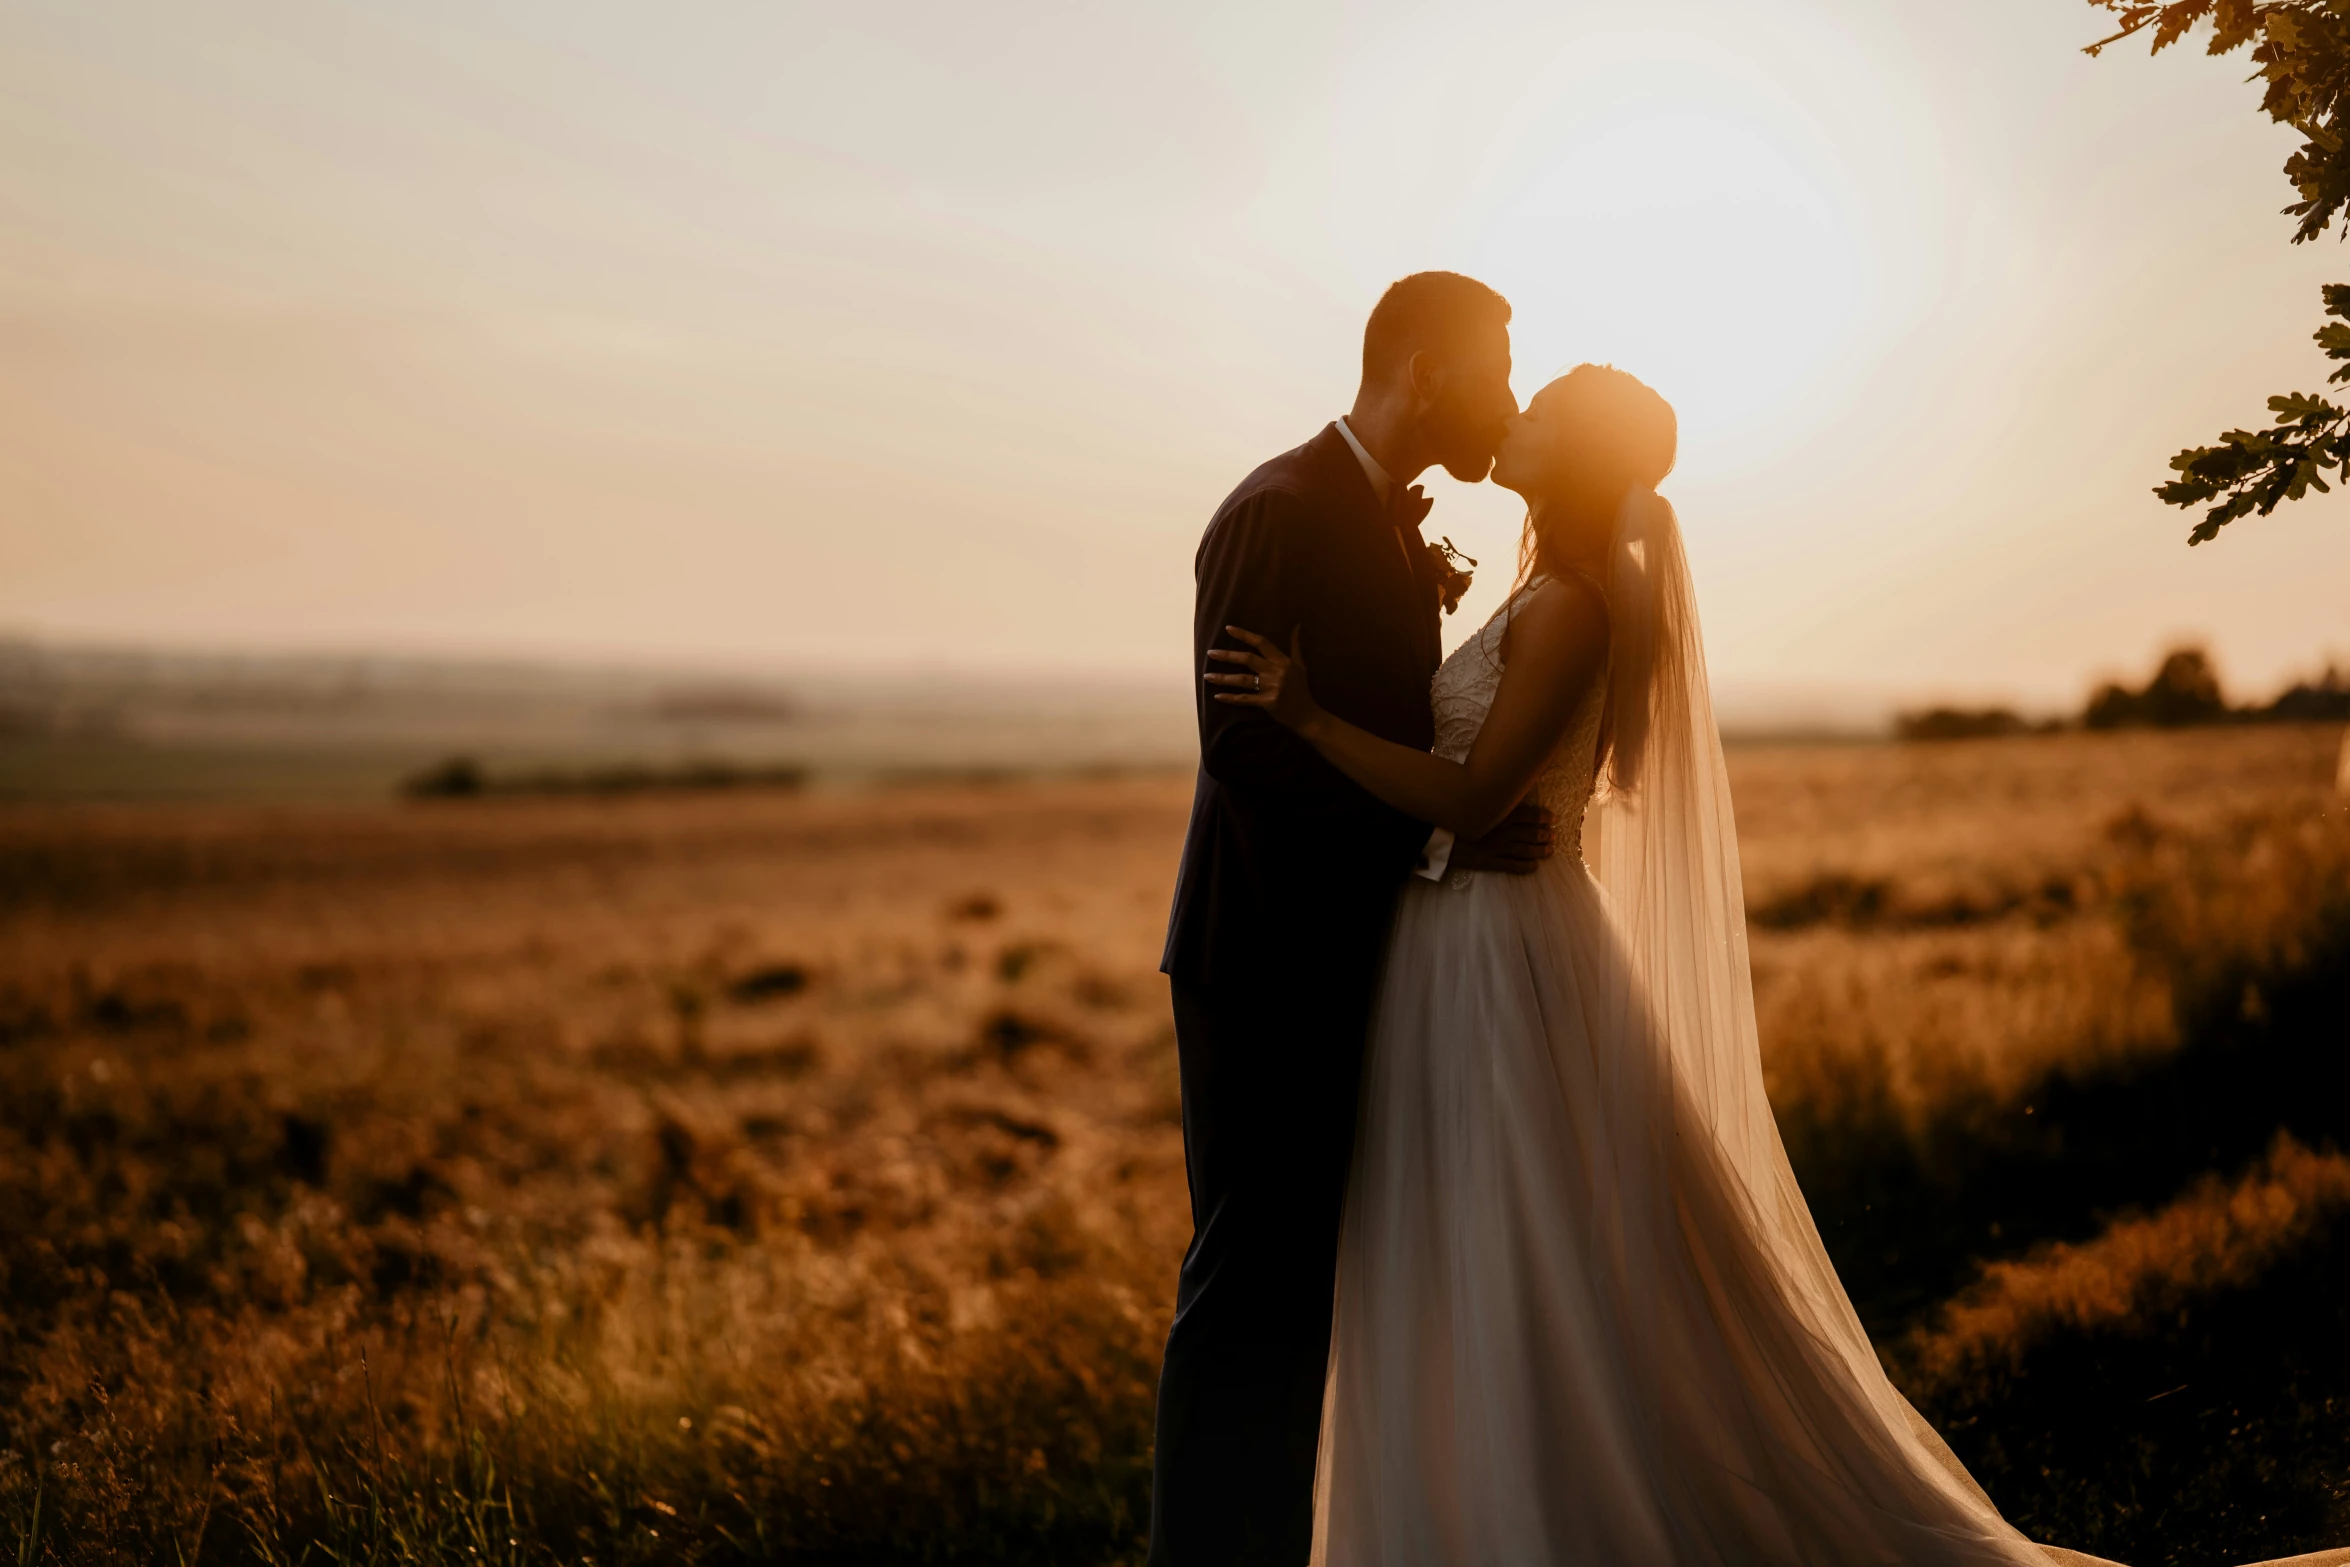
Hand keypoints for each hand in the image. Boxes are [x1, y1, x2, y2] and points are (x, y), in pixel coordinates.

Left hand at [1206, 625, 1321, 732]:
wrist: (1307, 715)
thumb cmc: (1301, 689)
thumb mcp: (1300, 665)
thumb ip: (1295, 645)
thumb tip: (1297, 626)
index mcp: (1282, 661)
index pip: (1262, 643)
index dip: (1244, 635)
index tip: (1228, 629)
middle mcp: (1276, 672)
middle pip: (1248, 659)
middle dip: (1228, 656)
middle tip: (1211, 653)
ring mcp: (1271, 687)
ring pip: (1243, 680)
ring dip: (1223, 678)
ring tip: (1207, 676)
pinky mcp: (1267, 703)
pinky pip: (1245, 699)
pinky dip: (1231, 698)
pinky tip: (1217, 696)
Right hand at [1448, 802, 1554, 876]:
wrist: (1439, 837)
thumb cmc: (1458, 818)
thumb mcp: (1478, 806)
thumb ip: (1496, 804)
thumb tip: (1513, 800)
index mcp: (1500, 815)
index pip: (1528, 815)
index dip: (1543, 817)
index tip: (1552, 818)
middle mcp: (1502, 832)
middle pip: (1530, 834)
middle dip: (1544, 835)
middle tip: (1553, 836)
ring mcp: (1496, 849)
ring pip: (1525, 850)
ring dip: (1540, 850)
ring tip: (1550, 850)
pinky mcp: (1489, 862)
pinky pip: (1512, 866)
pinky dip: (1526, 867)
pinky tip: (1534, 866)